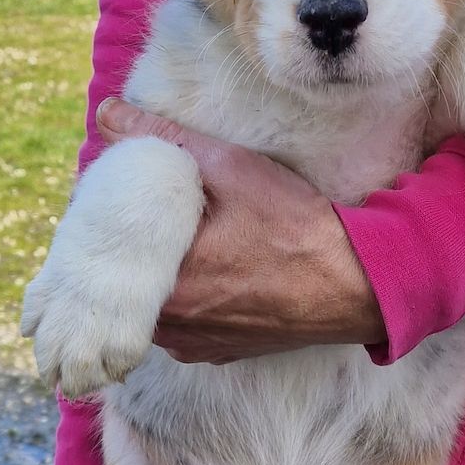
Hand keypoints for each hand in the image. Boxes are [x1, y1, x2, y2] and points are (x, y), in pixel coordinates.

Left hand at [95, 98, 384, 362]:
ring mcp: (193, 344)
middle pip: (128, 275)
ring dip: (162, 272)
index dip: (114, 212)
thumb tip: (108, 113)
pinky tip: (212, 270)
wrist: (356, 284)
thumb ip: (164, 138)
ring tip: (187, 238)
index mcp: (165, 284)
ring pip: (154, 301)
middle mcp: (171, 327)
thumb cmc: (298, 228)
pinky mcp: (216, 352)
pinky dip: (188, 296)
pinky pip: (182, 322)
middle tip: (160, 209)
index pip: (110, 241)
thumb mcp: (233, 168)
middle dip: (138, 242)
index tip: (130, 190)